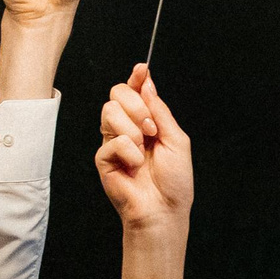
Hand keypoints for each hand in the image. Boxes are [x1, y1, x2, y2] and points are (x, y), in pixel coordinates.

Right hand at [96, 65, 193, 228]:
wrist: (164, 209)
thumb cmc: (174, 181)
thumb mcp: (176, 139)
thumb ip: (160, 111)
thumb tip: (147, 83)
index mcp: (146, 122)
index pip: (135, 91)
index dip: (137, 78)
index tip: (142, 69)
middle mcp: (127, 128)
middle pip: (116, 93)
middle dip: (135, 105)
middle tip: (151, 127)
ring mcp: (113, 142)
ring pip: (109, 111)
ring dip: (133, 129)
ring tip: (144, 149)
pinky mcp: (103, 158)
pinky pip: (112, 140)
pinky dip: (129, 153)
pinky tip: (135, 166)